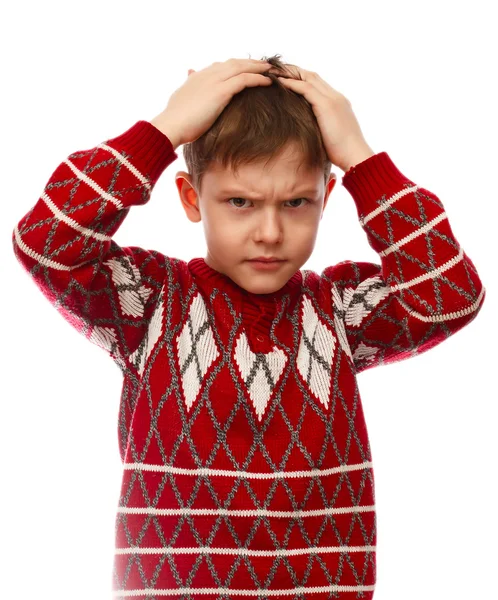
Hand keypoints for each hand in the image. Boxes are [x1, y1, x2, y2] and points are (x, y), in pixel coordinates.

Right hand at [150, 58, 272, 148]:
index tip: (246, 68)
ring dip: (258, 67)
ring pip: (242, 67)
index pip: (221, 65)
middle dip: (250, 63)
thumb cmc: (176, 121)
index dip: (236, 66)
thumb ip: (188, 86)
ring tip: (271, 70)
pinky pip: (245, 80)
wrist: (172, 125)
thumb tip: (189, 76)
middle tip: (264, 65)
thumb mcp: (181, 99)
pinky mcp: (222, 91)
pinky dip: (258, 79)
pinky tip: (268, 81)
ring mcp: (215, 81)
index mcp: (198, 76)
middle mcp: (207, 74)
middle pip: (234, 62)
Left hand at [270, 64, 374, 170]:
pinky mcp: (327, 105)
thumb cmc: (343, 154)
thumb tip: (307, 134)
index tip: (284, 78)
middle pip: (312, 76)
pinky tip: (279, 83)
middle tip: (275, 70)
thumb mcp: (329, 137)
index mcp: (337, 103)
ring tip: (272, 72)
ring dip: (290, 73)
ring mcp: (332, 99)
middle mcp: (336, 97)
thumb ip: (319, 129)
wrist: (356, 157)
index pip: (317, 84)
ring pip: (308, 78)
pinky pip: (306, 89)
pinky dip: (292, 84)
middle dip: (293, 71)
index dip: (301, 78)